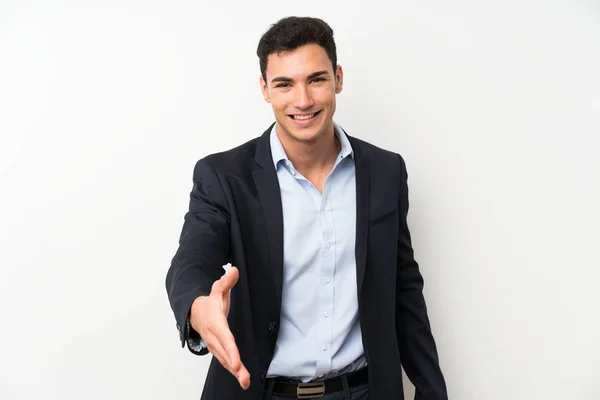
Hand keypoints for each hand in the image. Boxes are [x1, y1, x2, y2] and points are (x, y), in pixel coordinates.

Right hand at [190, 266, 249, 389]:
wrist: (193, 312)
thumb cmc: (209, 303)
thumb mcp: (217, 289)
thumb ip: (227, 281)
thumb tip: (235, 270)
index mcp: (215, 322)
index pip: (224, 337)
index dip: (230, 350)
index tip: (236, 361)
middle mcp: (214, 336)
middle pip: (224, 352)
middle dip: (233, 365)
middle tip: (243, 376)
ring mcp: (214, 344)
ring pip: (224, 359)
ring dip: (235, 372)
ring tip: (245, 382)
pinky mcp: (217, 349)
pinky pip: (225, 360)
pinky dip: (233, 370)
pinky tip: (242, 378)